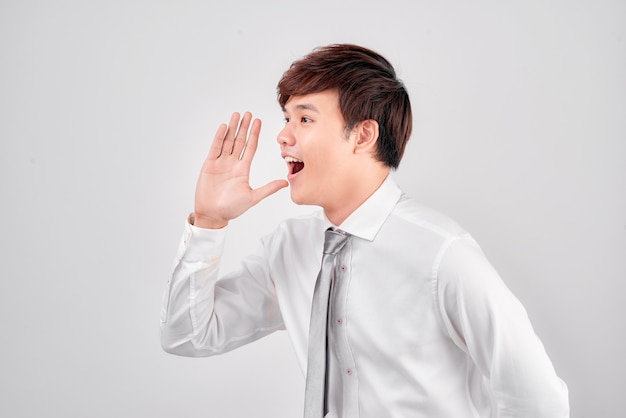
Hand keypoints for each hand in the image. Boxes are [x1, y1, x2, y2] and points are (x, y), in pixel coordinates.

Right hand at [193, 112, 287, 228]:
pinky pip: (215, 148)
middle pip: (239, 141)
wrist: (214, 214)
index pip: (250, 147)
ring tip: (237, 115)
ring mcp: (221, 163)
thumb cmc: (232, 208)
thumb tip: (285, 183)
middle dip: (244, 127)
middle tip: (248, 114)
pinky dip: (219, 137)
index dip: (254, 134)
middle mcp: (232, 163)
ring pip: (228, 141)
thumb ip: (269, 188)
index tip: (258, 122)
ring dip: (232, 128)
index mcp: (243, 169)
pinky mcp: (209, 165)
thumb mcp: (253, 197)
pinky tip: (224, 127)